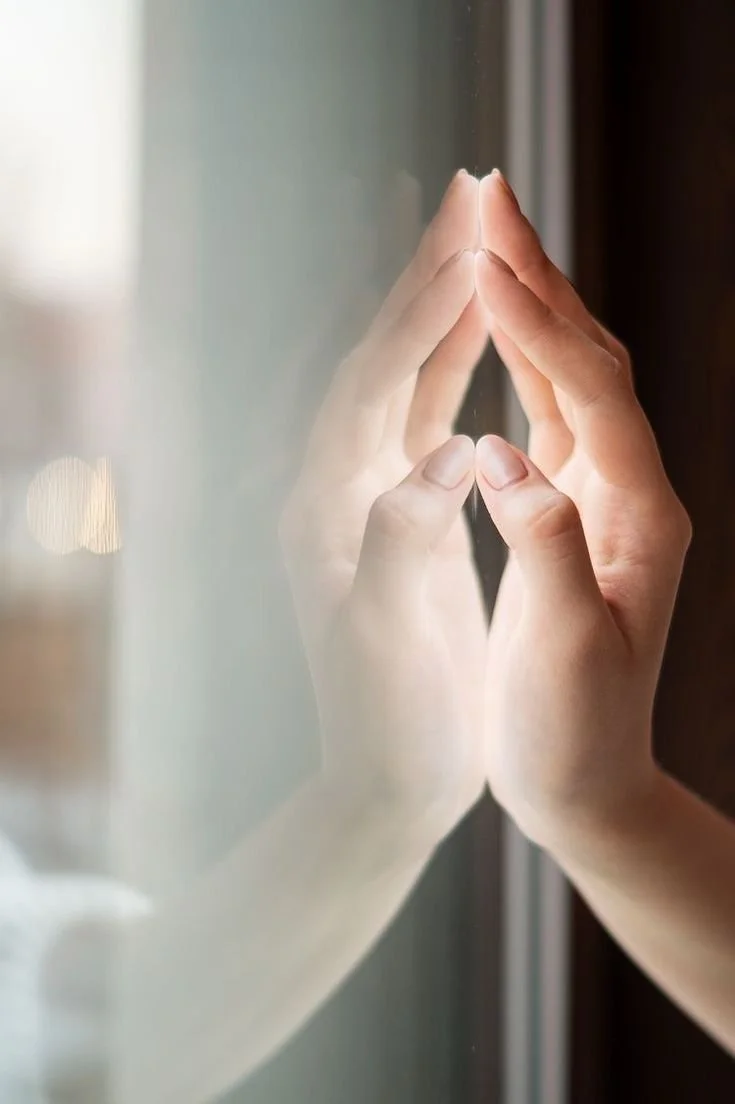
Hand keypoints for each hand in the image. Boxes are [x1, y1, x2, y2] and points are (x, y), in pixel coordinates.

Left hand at [280, 170, 489, 844]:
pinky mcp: (399, 509)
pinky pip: (423, 414)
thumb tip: (445, 452)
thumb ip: (402, 540)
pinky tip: (475, 328)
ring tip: (473, 237)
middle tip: (462, 193)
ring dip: (435, 302)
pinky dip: (450, 360)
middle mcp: (333, 485)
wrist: (385, 776)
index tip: (472, 246)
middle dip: (418, 274)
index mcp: (323, 507)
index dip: (420, 312)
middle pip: (375, 355)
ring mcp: (364, 492)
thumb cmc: (385, 722)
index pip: (371, 384)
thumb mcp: (383, 638)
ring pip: (401, 374)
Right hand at [475, 171, 691, 846]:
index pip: (588, 385)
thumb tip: (496, 446)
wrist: (589, 782)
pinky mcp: (576, 515)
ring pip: (573, 375)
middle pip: (591, 356)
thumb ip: (541, 537)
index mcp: (637, 514)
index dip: (535, 317)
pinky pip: (553, 414)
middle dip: (539, 273)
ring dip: (532, 303)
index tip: (479, 252)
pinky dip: (523, 360)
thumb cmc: (572, 729)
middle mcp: (632, 493)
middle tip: (489, 196)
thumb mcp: (566, 644)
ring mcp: (608, 499)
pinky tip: (499, 333)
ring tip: (488, 241)